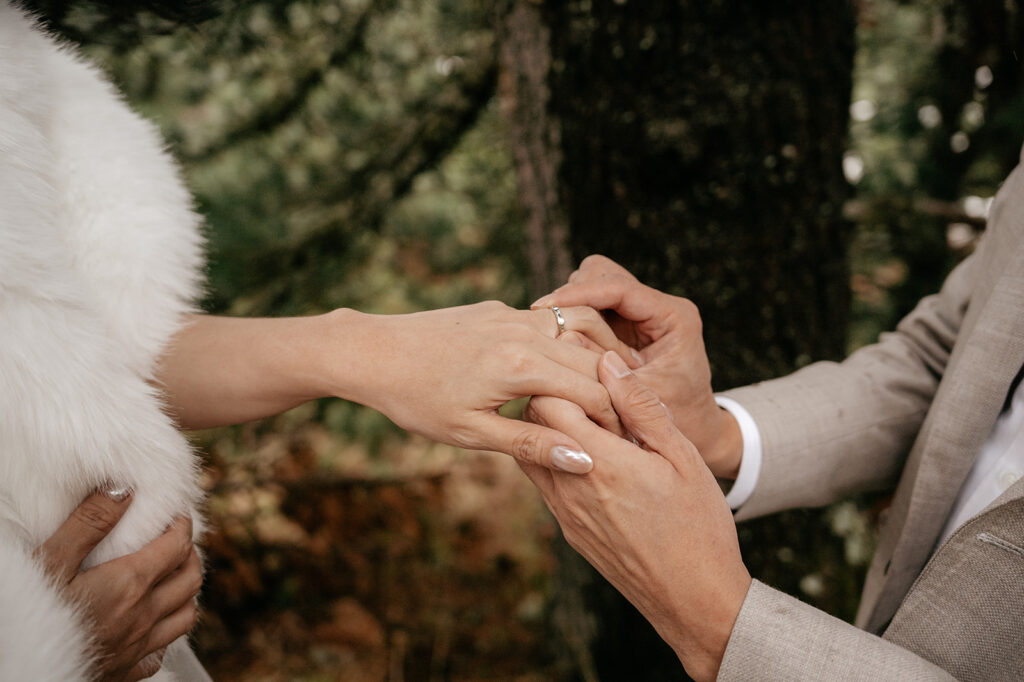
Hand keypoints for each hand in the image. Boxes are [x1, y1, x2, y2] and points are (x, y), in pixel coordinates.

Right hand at [35, 491, 201, 681]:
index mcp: (129, 584)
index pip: (177, 546)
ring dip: (187, 592)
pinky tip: (152, 624)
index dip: (182, 526)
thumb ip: (90, 523)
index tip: (177, 514)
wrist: (18, 669)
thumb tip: (123, 490)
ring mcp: (138, 647)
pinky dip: (166, 632)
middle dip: (190, 554)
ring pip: (186, 615)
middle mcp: (143, 616)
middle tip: (178, 541)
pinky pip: (161, 651)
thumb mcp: (52, 559)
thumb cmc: (31, 614)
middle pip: (190, 579)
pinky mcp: (126, 671)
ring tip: (173, 577)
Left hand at [328, 301, 640, 472]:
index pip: (594, 392)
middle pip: (594, 360)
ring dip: (593, 365)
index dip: (615, 422)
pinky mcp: (499, 309)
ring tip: (598, 399)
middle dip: (613, 394)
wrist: (372, 351)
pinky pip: (547, 324)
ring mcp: (512, 314)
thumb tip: (585, 462)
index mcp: (520, 365)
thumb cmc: (416, 398)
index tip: (623, 446)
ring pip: (576, 335)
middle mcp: (524, 331)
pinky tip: (560, 375)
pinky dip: (565, 348)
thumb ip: (532, 445)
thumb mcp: (471, 432)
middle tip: (621, 425)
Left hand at [520, 351, 750, 681]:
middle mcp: (571, 488)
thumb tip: (608, 362)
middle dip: (555, 398)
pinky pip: (544, 481)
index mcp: (602, 464)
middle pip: (532, 422)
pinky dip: (558, 459)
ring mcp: (564, 513)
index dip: (567, 379)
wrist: (694, 601)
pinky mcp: (568, 531)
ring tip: (594, 425)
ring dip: (553, 429)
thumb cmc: (699, 526)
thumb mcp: (682, 457)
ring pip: (532, 452)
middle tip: (592, 396)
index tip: (595, 377)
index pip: (550, 400)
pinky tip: (595, 459)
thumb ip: (642, 407)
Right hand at [532, 255, 741, 477]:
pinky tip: (555, 344)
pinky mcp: (623, 325)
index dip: (578, 294)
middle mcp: (657, 307)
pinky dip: (571, 321)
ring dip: (571, 307)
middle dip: (573, 295)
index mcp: (673, 316)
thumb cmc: (676, 420)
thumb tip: (563, 340)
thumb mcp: (641, 400)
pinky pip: (589, 308)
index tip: (543, 307)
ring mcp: (639, 313)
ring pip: (591, 285)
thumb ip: (606, 371)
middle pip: (602, 274)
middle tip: (543, 322)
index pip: (619, 288)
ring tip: (550, 337)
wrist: (697, 434)